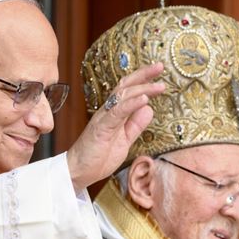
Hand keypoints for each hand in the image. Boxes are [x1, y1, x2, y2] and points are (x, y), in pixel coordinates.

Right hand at [66, 62, 164, 191]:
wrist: (78, 172)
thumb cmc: (98, 157)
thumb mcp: (124, 140)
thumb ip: (135, 124)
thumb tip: (149, 108)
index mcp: (113, 113)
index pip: (128, 90)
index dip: (143, 79)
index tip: (159, 72)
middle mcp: (108, 112)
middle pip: (125, 86)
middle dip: (143, 75)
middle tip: (160, 66)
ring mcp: (104, 119)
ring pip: (122, 96)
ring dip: (142, 89)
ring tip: (159, 85)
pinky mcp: (101, 129)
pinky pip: (117, 113)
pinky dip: (131, 104)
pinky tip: (144, 99)